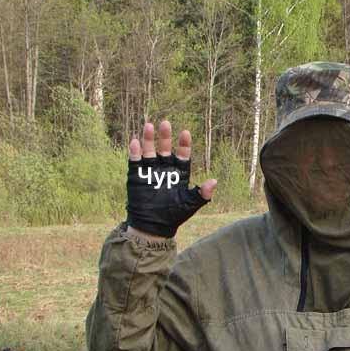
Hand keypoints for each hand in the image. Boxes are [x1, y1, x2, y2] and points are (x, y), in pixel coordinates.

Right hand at [126, 121, 217, 238]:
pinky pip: (135, 160)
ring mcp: (150, 171)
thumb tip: (214, 181)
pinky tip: (135, 141)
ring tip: (149, 126)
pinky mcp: (136, 175)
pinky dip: (135, 151)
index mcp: (179, 173)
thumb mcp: (190, 204)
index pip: (182, 155)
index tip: (185, 133)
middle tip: (165, 123)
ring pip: (149, 150)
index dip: (184, 144)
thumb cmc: (173, 215)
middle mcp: (165, 169)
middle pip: (165, 148)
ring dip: (149, 139)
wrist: (152, 227)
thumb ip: (202, 193)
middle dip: (165, 136)